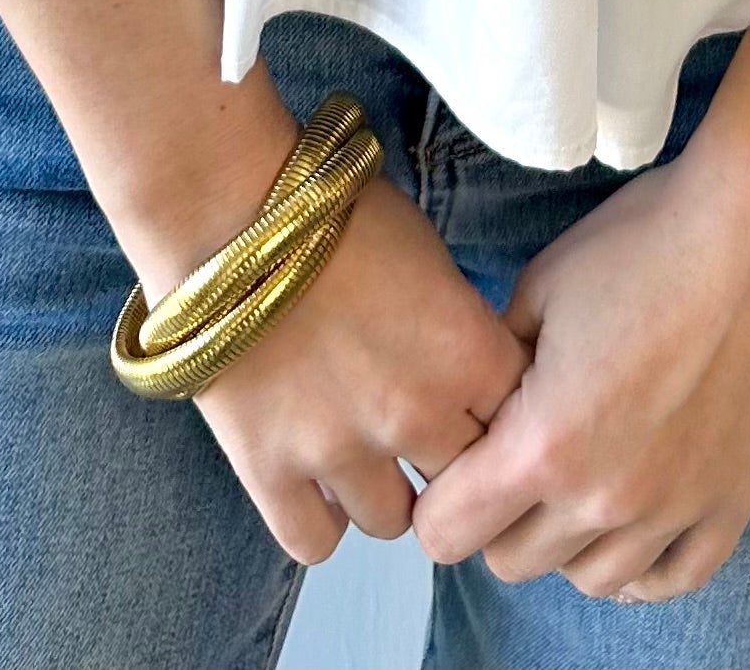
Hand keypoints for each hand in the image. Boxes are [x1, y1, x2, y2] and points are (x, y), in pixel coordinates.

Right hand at [186, 174, 529, 565]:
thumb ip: (458, 324)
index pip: (522, 422)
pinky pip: (315, 542)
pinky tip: (313, 479)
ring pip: (393, 523)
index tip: (477, 403)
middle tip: (423, 432)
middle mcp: (416, 413)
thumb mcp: (427, 251)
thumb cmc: (333, 209)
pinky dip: (319, 517)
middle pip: (465, 482)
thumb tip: (466, 369)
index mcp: (466, 352)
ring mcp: (342, 450)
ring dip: (385, 492)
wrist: (227, 206)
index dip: (501, 414)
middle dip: (450, 461)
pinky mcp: (271, 471)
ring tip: (361, 451)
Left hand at [410, 124, 749, 603]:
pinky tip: (632, 521)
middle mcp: (605, 498)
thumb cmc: (649, 242)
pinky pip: (671, 579)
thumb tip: (482, 400)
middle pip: (512, 562)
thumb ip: (498, 362)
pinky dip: (640, 565)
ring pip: (590, 579)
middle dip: (498, 516)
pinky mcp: (732, 505)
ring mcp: (674, 511)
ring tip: (582, 475)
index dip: (440, 497)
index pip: (447, 531)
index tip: (459, 458)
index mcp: (544, 444)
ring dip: (569, 540)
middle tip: (519, 456)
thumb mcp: (543, 285)